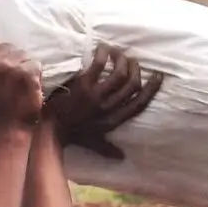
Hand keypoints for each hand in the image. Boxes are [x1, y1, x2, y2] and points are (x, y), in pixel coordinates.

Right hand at [0, 33, 42, 131]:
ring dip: (24, 66)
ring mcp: (9, 65)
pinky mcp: (27, 72)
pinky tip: (28, 88)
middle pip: (6, 45)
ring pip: (23, 54)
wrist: (6, 129)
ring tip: (19, 84)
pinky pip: (35, 64)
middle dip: (10, 58)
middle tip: (9, 78)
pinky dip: (35, 75)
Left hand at [46, 45, 162, 159]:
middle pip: (132, 85)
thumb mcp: (93, 143)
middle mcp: (108, 108)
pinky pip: (99, 65)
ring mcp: (96, 96)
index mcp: (113, 121)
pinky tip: (104, 48)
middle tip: (133, 61)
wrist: (48, 128)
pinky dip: (104, 54)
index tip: (158, 76)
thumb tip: (122, 158)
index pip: (139, 104)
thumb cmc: (71, 134)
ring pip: (119, 74)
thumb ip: (108, 149)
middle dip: (136, 70)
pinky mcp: (83, 85)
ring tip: (119, 54)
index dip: (152, 89)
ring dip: (122, 60)